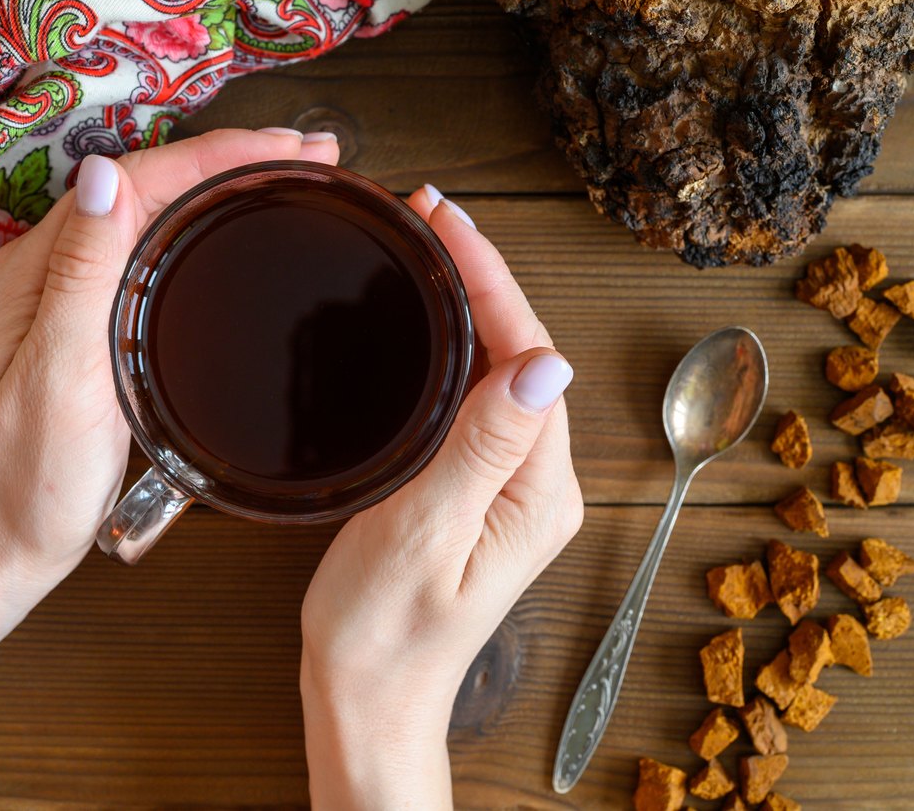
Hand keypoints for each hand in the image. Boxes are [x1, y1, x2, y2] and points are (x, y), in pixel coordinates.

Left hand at [0, 128, 341, 591]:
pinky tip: (235, 231)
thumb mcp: (60, 373)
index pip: (138, 180)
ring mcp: (73, 294)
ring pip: (157, 214)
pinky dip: (204, 228)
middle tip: (311, 157)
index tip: (288, 150)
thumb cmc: (33, 475)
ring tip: (289, 178)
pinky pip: (155, 252)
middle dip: (231, 160)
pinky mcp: (94, 323)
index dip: (216, 155)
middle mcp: (53, 267)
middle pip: (151, 185)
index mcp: (39, 267)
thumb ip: (81, 274)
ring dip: (222, 186)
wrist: (8, 541)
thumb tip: (104, 173)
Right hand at [300, 189, 583, 808]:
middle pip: (523, 352)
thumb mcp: (423, 534)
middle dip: (481, 276)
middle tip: (428, 216)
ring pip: (502, 369)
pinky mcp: (483, 489)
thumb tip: (544, 364)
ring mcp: (514, 486)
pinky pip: (479, 397)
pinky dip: (456, 345)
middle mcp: (540, 482)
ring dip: (470, 303)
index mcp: (538, 490)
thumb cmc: (384, 632)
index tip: (446, 222)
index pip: (528, 356)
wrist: (369, 697)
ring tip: (428, 247)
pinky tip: (429, 321)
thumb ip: (481, 448)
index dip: (489, 279)